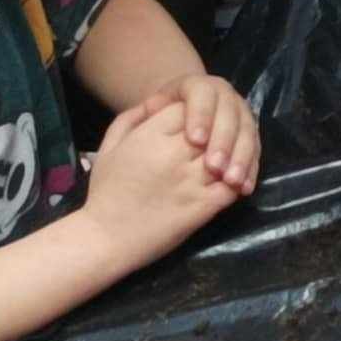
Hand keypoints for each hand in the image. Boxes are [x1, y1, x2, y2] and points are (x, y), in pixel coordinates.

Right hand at [82, 104, 241, 271]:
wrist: (103, 239)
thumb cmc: (105, 192)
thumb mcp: (109, 147)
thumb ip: (132, 118)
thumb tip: (157, 101)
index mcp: (151, 135)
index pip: (190, 107)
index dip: (196, 113)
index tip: (193, 125)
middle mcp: (175, 153)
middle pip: (214, 126)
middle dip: (217, 131)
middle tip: (215, 141)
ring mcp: (192, 179)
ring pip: (228, 153)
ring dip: (232, 156)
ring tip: (227, 161)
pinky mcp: (203, 205)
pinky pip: (232, 185)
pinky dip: (237, 181)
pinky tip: (231, 181)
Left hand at [131, 75, 259, 193]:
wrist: (179, 124)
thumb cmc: (154, 124)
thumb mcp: (140, 118)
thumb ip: (138, 115)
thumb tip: (150, 110)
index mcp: (196, 86)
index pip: (202, 95)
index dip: (201, 115)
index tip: (194, 140)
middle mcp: (224, 95)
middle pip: (229, 113)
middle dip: (223, 140)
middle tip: (213, 166)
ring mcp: (240, 113)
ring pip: (247, 131)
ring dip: (241, 156)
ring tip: (231, 181)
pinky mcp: (249, 133)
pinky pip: (255, 149)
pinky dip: (251, 168)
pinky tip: (244, 186)